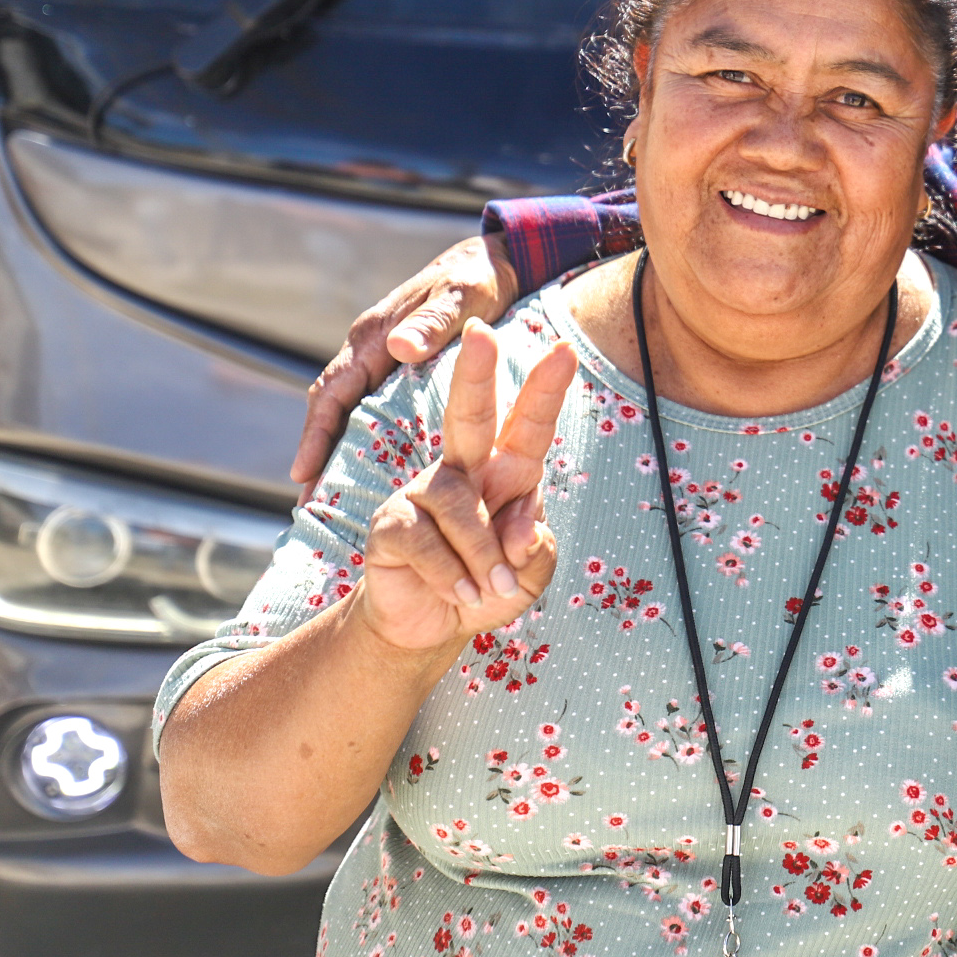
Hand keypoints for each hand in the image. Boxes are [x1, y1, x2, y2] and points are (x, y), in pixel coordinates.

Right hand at [295, 234, 520, 491]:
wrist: (495, 259)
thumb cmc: (479, 280)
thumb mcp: (462, 299)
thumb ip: (434, 322)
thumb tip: (399, 348)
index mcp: (376, 335)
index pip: (334, 390)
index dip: (316, 433)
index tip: (302, 473)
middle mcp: (370, 348)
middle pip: (332, 406)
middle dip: (316, 451)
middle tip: (307, 503)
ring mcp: (381, 356)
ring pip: (347, 408)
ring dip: (335, 447)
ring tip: (328, 498)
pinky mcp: (398, 365)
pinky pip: (369, 404)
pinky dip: (360, 433)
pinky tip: (368, 465)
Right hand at [354, 322, 575, 655]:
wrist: (430, 624)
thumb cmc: (488, 586)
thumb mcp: (528, 577)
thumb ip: (536, 553)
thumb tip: (522, 533)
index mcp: (506, 471)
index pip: (529, 426)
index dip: (546, 389)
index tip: (565, 349)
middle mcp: (463, 469)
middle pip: (468, 413)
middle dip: (474, 372)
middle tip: (481, 331)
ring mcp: (422, 491)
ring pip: (458, 502)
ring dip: (482, 552)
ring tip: (493, 589)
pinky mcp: (392, 522)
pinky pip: (424, 539)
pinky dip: (450, 572)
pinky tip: (461, 592)